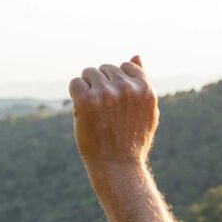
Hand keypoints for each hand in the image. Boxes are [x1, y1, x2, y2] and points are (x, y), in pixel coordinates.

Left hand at [70, 56, 159, 173]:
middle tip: (104, 110)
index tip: (116, 103)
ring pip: (89, 72)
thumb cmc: (132, 139)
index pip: (125, 67)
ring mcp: (107, 93)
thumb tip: (136, 55)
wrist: (118, 166)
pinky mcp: (87, 99)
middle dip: (101, 84)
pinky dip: (76, 95)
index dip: (117, 83)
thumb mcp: (145, 110)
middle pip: (105, 68)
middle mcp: (128, 88)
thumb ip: (141, 82)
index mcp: (146, 89)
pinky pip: (75, 82)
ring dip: (87, 88)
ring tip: (94, 110)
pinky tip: (83, 111)